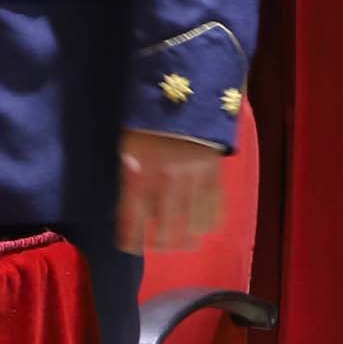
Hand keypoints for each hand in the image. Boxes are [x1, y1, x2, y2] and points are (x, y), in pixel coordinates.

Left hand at [116, 129, 223, 254]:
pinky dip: (206, 225)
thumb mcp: (126, 149)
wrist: (184, 97)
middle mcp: (167, 187)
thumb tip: (136, 210)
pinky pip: (214, 214)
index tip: (128, 246)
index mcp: (139, 177)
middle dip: (158, 245)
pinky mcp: (215, 180)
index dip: (129, 241)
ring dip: (185, 239)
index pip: (131, 224)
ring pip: (193, 230)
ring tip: (180, 239)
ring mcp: (194, 185)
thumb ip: (129, 181)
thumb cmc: (146, 123)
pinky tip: (200, 225)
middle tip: (155, 244)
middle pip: (166, 235)